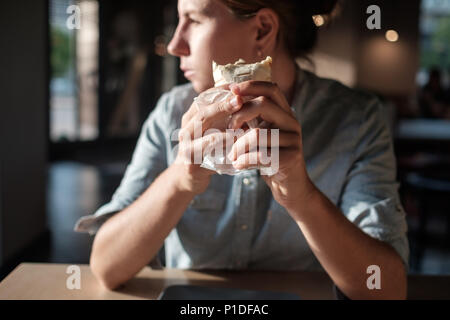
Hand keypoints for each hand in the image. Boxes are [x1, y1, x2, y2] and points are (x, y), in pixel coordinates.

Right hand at [173, 85, 242, 194]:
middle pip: (203, 110)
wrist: (189, 180)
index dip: (222, 90)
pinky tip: (237, 139)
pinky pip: (206, 147)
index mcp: (191, 118)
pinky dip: (222, 141)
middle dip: (223, 103)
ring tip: (241, 114)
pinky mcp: (190, 160)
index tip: (240, 86)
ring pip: (202, 125)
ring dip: (223, 119)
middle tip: (241, 98)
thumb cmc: (207, 153)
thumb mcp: (213, 133)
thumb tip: (248, 100)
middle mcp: (186, 128)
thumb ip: (225, 119)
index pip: (205, 97)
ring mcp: (186, 144)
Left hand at [227, 81, 314, 212]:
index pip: (271, 89)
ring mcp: (294, 140)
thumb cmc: (270, 159)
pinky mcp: (291, 158)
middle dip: (240, 114)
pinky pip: (262, 155)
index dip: (251, 85)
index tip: (232, 90)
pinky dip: (245, 160)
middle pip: (264, 104)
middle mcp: (292, 122)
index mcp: (284, 113)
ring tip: (232, 155)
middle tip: (229, 128)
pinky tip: (238, 165)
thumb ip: (252, 119)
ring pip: (258, 133)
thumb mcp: (262, 135)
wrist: (290, 187)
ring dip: (238, 145)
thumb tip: (229, 100)